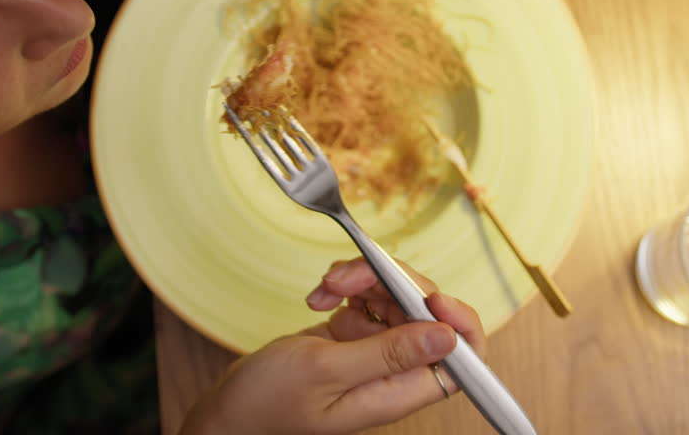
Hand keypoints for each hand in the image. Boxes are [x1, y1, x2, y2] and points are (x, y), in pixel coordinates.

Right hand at [180, 258, 484, 434]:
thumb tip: (448, 336)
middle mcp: (391, 373)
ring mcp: (371, 352)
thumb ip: (388, 352)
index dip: (456, 320)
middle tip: (347, 278)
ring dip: (364, 279)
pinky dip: (345, 287)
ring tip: (326, 285)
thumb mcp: (326, 370)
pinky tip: (319, 295)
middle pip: (426, 312)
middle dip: (393, 282)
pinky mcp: (350, 336)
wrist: (226, 411)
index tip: (428, 295)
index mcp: (397, 392)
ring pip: (395, 297)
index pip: (461, 358)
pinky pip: (367, 298)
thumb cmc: (266, 404)